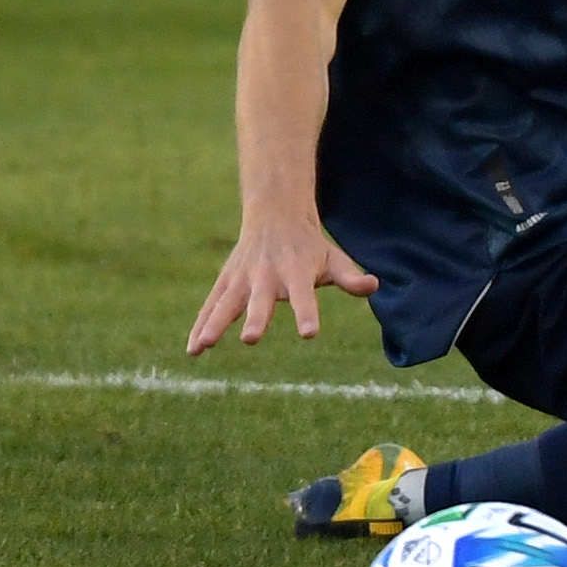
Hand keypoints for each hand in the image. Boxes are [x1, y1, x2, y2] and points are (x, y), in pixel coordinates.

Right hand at [186, 212, 378, 354]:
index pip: (304, 296)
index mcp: (296, 273)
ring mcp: (242, 279)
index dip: (307, 314)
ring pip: (226, 303)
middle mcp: (266, 276)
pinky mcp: (226, 282)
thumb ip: (350, 277)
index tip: (309, 333)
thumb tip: (374, 286)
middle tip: (251, 339)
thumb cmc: (310, 247)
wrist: (275, 216)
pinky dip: (201, 325)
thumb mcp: (333, 258)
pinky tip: (192, 350)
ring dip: (215, 324)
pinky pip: (210, 306)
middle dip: (256, 319)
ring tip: (203, 347)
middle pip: (260, 301)